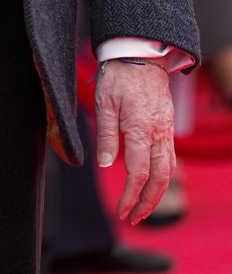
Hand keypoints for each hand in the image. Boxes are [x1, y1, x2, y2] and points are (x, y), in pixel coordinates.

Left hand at [95, 60, 174, 224]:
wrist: (141, 54)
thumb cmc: (119, 76)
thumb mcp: (104, 102)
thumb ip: (106, 135)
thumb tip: (104, 165)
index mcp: (141, 129)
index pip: (138, 173)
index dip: (130, 196)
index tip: (122, 211)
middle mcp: (158, 133)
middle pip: (159, 179)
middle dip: (147, 203)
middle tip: (133, 218)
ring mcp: (166, 130)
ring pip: (168, 171)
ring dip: (157, 193)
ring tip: (142, 207)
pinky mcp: (167, 127)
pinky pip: (170, 157)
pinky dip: (163, 176)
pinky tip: (152, 183)